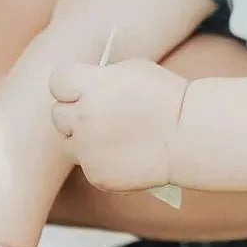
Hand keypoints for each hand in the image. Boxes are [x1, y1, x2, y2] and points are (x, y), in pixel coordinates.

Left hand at [49, 59, 187, 190]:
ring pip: (69, 142)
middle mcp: (84, 118)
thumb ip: (100, 78)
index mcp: (92, 86)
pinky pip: (88, 164)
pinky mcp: (96, 174)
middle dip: (75, 113)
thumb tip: (81, 86)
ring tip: (114, 135)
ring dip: (83, 139)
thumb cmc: (166, 98)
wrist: (189, 135)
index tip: (83, 88)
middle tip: (99, 114)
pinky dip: (101, 160)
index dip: (70, 85)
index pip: (58, 81)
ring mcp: (88, 149)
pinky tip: (125, 153)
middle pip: (58, 114)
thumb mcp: (132, 71)